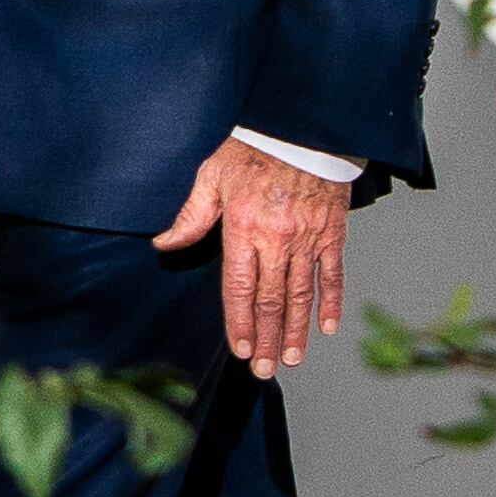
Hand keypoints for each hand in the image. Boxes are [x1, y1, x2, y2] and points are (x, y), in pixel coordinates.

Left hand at [152, 137, 350, 378]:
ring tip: (290, 358)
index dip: (238, 322)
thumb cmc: (252, 148)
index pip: (238, 287)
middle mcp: (276, 239)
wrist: (301, 126)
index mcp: (242, 227)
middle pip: (270, 300)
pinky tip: (327, 327)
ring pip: (301, 295)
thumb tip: (164, 244)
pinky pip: (332, 274)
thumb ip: (191, 215)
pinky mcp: (332, 233)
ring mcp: (307, 238)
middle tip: (263, 370)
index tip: (238, 349)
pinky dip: (331, 302)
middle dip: (264, 339)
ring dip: (295, 330)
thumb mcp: (212, 175)